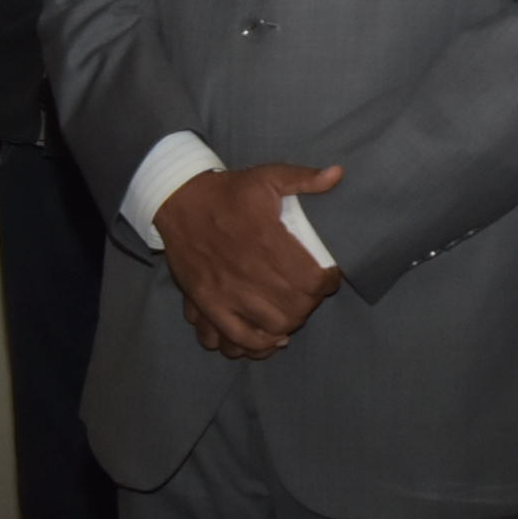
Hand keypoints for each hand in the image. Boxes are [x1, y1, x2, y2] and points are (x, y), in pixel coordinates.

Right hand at [152, 162, 342, 357]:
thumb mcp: (268, 177)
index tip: (329, 277)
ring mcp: (227, 292)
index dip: (328, 283)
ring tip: (292, 313)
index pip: (313, 281)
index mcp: (269, 243)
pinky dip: (255, 344)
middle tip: (310, 295)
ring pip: (271, 327)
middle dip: (310, 304)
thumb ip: (304, 179)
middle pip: (296, 308)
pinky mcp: (207, 303)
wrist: (179, 201)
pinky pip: (234, 337)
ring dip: (288, 324)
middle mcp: (250, 273)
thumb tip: (338, 174)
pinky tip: (268, 338)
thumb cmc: (228, 191)